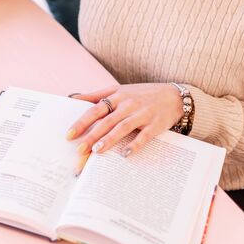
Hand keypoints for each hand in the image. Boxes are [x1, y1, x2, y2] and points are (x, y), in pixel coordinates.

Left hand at [67, 83, 183, 156]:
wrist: (174, 96)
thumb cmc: (142, 94)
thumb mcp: (119, 90)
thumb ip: (97, 95)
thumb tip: (73, 98)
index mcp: (117, 96)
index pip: (95, 109)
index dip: (81, 122)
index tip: (69, 134)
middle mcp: (128, 104)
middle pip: (106, 121)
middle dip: (92, 135)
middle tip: (79, 149)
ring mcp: (142, 114)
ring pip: (123, 127)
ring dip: (109, 139)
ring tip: (97, 151)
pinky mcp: (156, 124)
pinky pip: (144, 136)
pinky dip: (135, 144)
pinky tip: (125, 154)